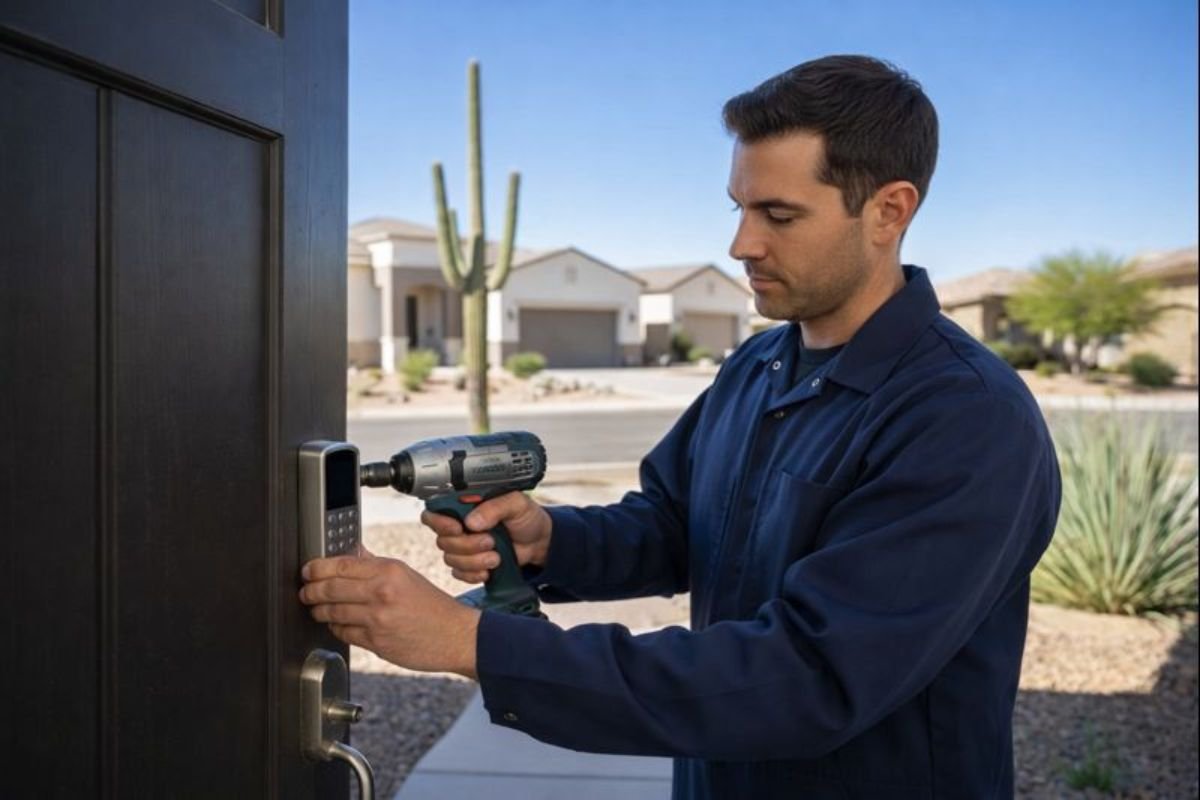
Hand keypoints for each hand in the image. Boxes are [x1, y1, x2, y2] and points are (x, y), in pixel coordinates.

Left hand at [299, 554, 480, 677]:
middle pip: (330, 588)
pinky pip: (343, 632)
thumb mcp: (405, 575)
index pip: (341, 565)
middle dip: (310, 590)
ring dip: (318, 610)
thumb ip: (374, 564)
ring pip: (332, 612)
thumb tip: (350, 553)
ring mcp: (378, 618)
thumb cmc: (432, 606)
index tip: (308, 570)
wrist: (455, 635)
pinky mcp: (376, 642)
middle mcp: (382, 592)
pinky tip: (337, 623)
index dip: (317, 568)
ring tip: (317, 608)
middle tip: (306, 591)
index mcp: (389, 570)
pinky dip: (335, 627)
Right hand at [422, 491, 552, 584]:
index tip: (458, 528)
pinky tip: (489, 570)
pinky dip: (474, 574)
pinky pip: (459, 574)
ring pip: (451, 559)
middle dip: (467, 545)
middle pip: (443, 541)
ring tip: (496, 556)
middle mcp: (459, 527)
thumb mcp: (515, 503)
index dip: (439, 523)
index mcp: (464, 507)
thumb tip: (472, 522)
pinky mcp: (470, 565)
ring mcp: (463, 548)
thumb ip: (494, 507)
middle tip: (491, 541)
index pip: (434, 513)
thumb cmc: (526, 517)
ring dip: (474, 561)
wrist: (540, 542)